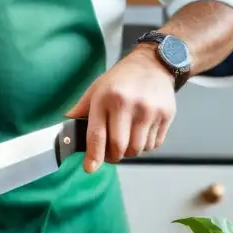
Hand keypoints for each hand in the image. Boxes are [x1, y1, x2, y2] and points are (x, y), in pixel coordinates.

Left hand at [65, 46, 177, 171]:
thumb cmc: (122, 79)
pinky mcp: (166, 115)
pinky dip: (145, 145)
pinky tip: (141, 131)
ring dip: (130, 151)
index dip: (93, 156)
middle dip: (113, 156)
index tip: (89, 168)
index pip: (98, 135)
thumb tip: (66, 129)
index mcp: (107, 98)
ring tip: (127, 137)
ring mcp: (150, 110)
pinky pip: (154, 144)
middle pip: (120, 147)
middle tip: (111, 152)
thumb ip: (81, 109)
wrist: (153, 64)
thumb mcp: (97, 88)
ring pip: (138, 149)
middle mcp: (129, 104)